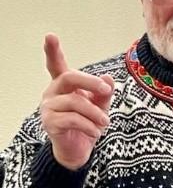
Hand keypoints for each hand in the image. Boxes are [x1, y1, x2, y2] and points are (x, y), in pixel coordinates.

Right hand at [40, 34, 113, 170]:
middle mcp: (53, 93)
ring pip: (75, 102)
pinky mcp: (50, 123)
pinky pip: (74, 119)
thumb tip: (108, 78)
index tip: (51, 36)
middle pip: (69, 77)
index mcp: (64, 85)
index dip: (53, 50)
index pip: (56, 65)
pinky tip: (96, 132)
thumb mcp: (100, 107)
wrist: (78, 151)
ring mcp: (49, 107)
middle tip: (107, 91)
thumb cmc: (87, 124)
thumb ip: (103, 93)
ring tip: (105, 123)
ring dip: (95, 113)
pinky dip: (90, 126)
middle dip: (90, 82)